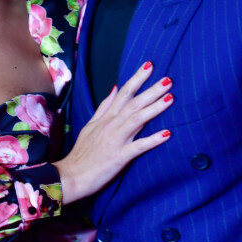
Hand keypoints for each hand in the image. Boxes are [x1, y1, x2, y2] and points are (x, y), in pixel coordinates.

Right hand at [53, 61, 172, 203]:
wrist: (71, 175)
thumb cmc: (82, 152)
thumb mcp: (91, 124)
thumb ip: (104, 107)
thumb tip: (116, 87)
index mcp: (106, 117)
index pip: (123, 93)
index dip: (137, 78)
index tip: (149, 66)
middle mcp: (111, 124)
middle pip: (134, 103)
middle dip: (151, 89)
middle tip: (168, 79)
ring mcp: (116, 139)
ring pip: (138, 119)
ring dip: (155, 108)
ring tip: (171, 97)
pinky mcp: (119, 156)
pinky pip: (139, 146)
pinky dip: (153, 139)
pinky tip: (167, 133)